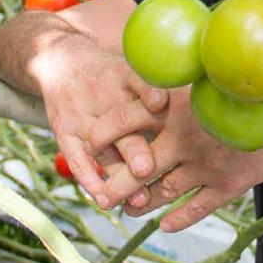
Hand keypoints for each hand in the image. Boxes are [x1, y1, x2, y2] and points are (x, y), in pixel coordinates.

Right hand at [32, 31, 168, 202]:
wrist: (62, 63)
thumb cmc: (110, 75)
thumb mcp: (132, 70)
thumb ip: (160, 91)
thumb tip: (200, 109)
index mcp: (123, 77)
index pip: (137, 82)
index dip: (148, 93)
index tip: (160, 102)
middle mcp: (102, 96)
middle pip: (119, 123)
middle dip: (133, 147)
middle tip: (145, 168)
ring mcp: (81, 116)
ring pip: (100, 147)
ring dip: (117, 174)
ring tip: (137, 199)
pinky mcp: (65, 132)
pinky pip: (77, 160)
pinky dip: (91, 181)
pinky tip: (105, 199)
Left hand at [93, 87, 262, 231]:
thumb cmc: (247, 86)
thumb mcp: (205, 76)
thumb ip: (175, 83)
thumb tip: (144, 81)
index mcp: (174, 106)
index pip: (122, 121)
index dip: (100, 135)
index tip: (88, 144)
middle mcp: (184, 138)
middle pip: (135, 168)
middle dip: (113, 186)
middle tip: (100, 196)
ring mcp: (205, 165)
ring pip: (162, 193)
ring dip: (142, 204)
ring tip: (129, 209)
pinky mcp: (228, 185)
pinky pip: (195, 209)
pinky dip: (177, 219)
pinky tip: (165, 224)